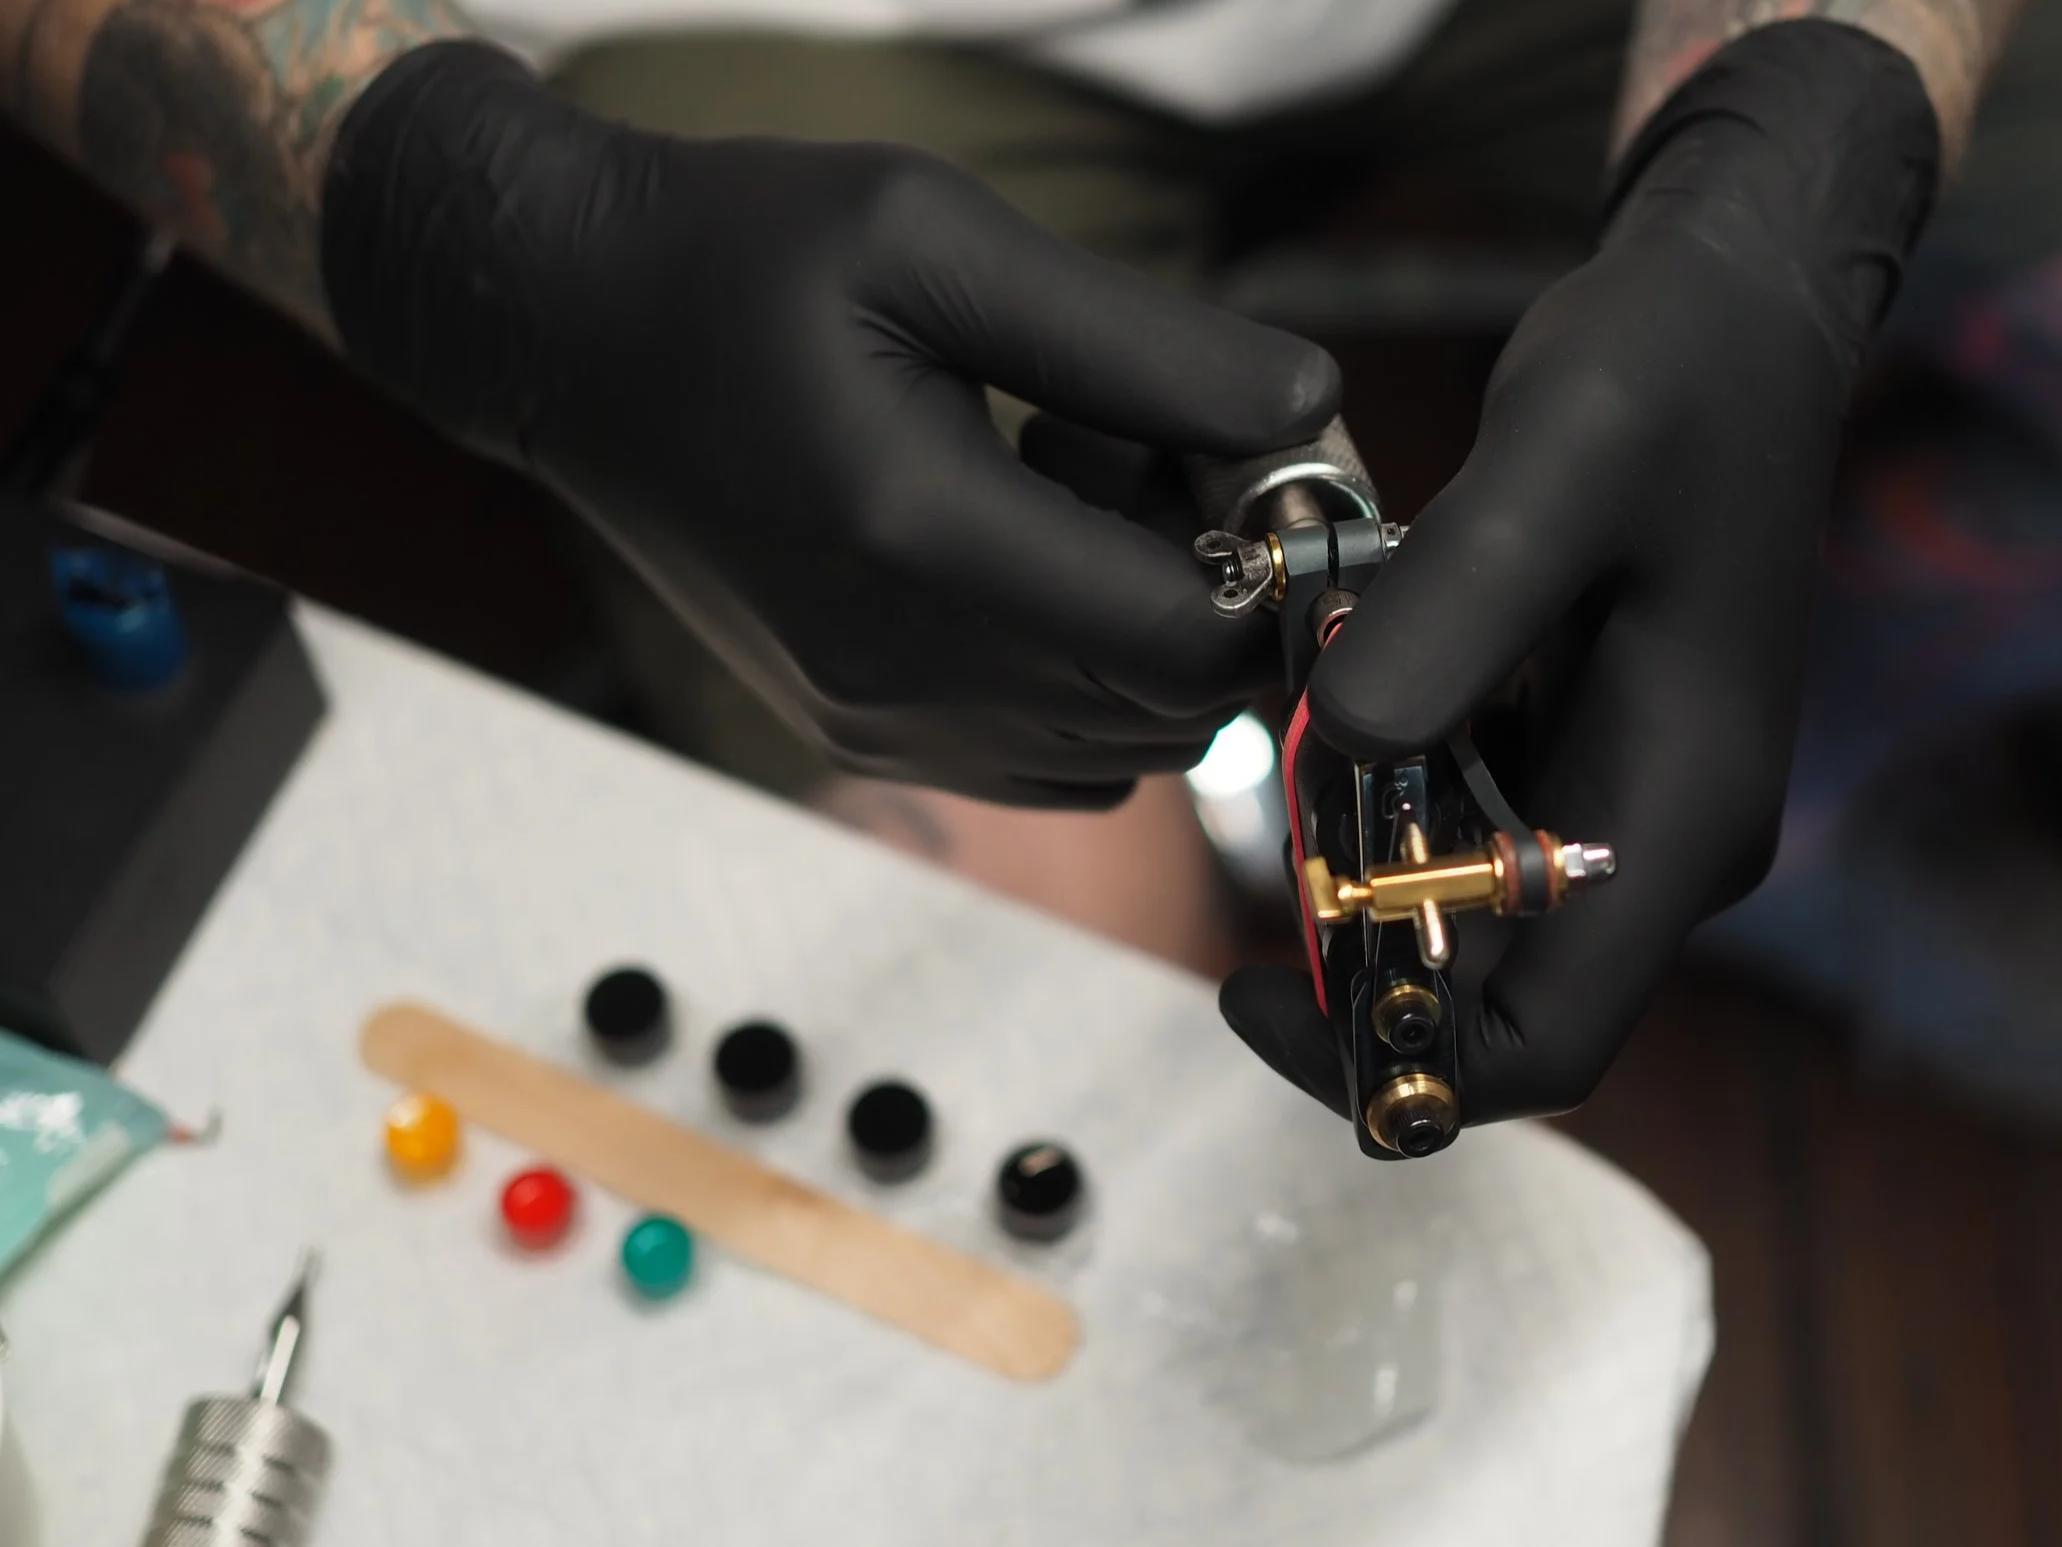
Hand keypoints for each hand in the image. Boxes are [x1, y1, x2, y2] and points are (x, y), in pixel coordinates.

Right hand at [320, 42, 1337, 806]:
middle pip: (1174, 712)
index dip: (1273, 570)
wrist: (568, 337)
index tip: (1261, 460)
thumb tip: (1307, 409)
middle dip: (1222, 596)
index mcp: (919, 538)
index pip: (1190, 645)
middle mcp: (898, 671)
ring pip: (1123, 753)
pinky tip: (1029, 563)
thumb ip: (1140, 341)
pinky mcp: (859, 736)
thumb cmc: (739, 259)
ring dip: (1153, 642)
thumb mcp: (939, 240)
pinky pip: (1050, 765)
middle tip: (1162, 452)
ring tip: (1075, 496)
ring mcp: (874, 724)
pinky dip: (1089, 686)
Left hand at [1221, 21, 1940, 1122]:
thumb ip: (1452, 614)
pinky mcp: (1573, 748)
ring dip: (1357, 870)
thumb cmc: (1670, 381)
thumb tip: (1340, 737)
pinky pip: (1459, 824)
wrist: (1727, 313)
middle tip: (1245, 865)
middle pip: (1490, 996)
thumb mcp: (1554, 475)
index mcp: (1676, 822)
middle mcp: (1653, 844)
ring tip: (1285, 757)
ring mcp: (1614, 802)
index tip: (1242, 986)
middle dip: (1353, 961)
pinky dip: (1379, 797)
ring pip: (1463, 913)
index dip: (1390, 1059)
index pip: (1545, 1046)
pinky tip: (1327, 704)